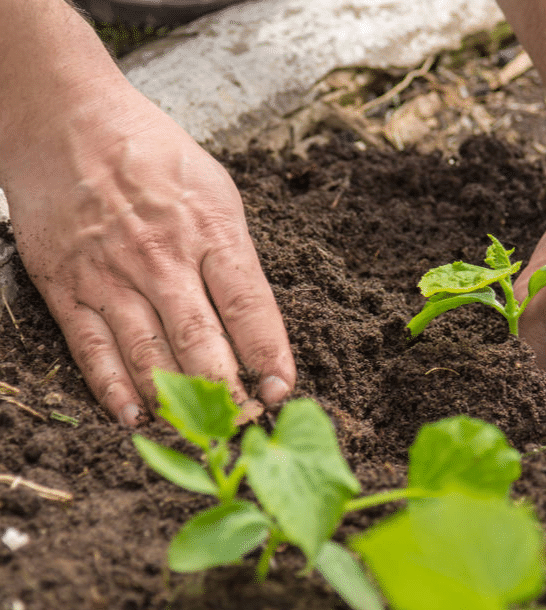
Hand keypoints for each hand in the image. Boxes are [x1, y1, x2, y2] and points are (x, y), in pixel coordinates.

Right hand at [3, 86, 294, 425]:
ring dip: (177, 400)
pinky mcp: (66, 286)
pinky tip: (134, 417)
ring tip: (201, 433)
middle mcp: (162, 257)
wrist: (65, 118)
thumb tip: (254, 317)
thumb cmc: (151, 152)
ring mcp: (111, 274)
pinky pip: (92, 348)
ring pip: (149, 353)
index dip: (269, 353)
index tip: (283, 388)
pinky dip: (112, 389)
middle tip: (246, 425)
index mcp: (210, 230)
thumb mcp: (215, 188)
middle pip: (202, 339)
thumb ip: (233, 251)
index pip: (250, 305)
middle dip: (228, 390)